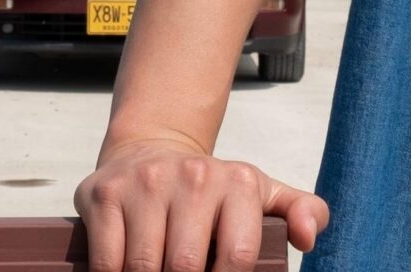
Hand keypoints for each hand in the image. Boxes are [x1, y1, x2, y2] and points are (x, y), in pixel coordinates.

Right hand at [75, 134, 329, 271]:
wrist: (149, 150)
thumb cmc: (211, 190)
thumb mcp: (260, 195)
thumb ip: (301, 211)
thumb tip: (307, 238)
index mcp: (238, 182)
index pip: (237, 257)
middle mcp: (193, 176)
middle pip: (185, 267)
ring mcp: (145, 183)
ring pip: (143, 268)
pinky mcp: (104, 194)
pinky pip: (106, 262)